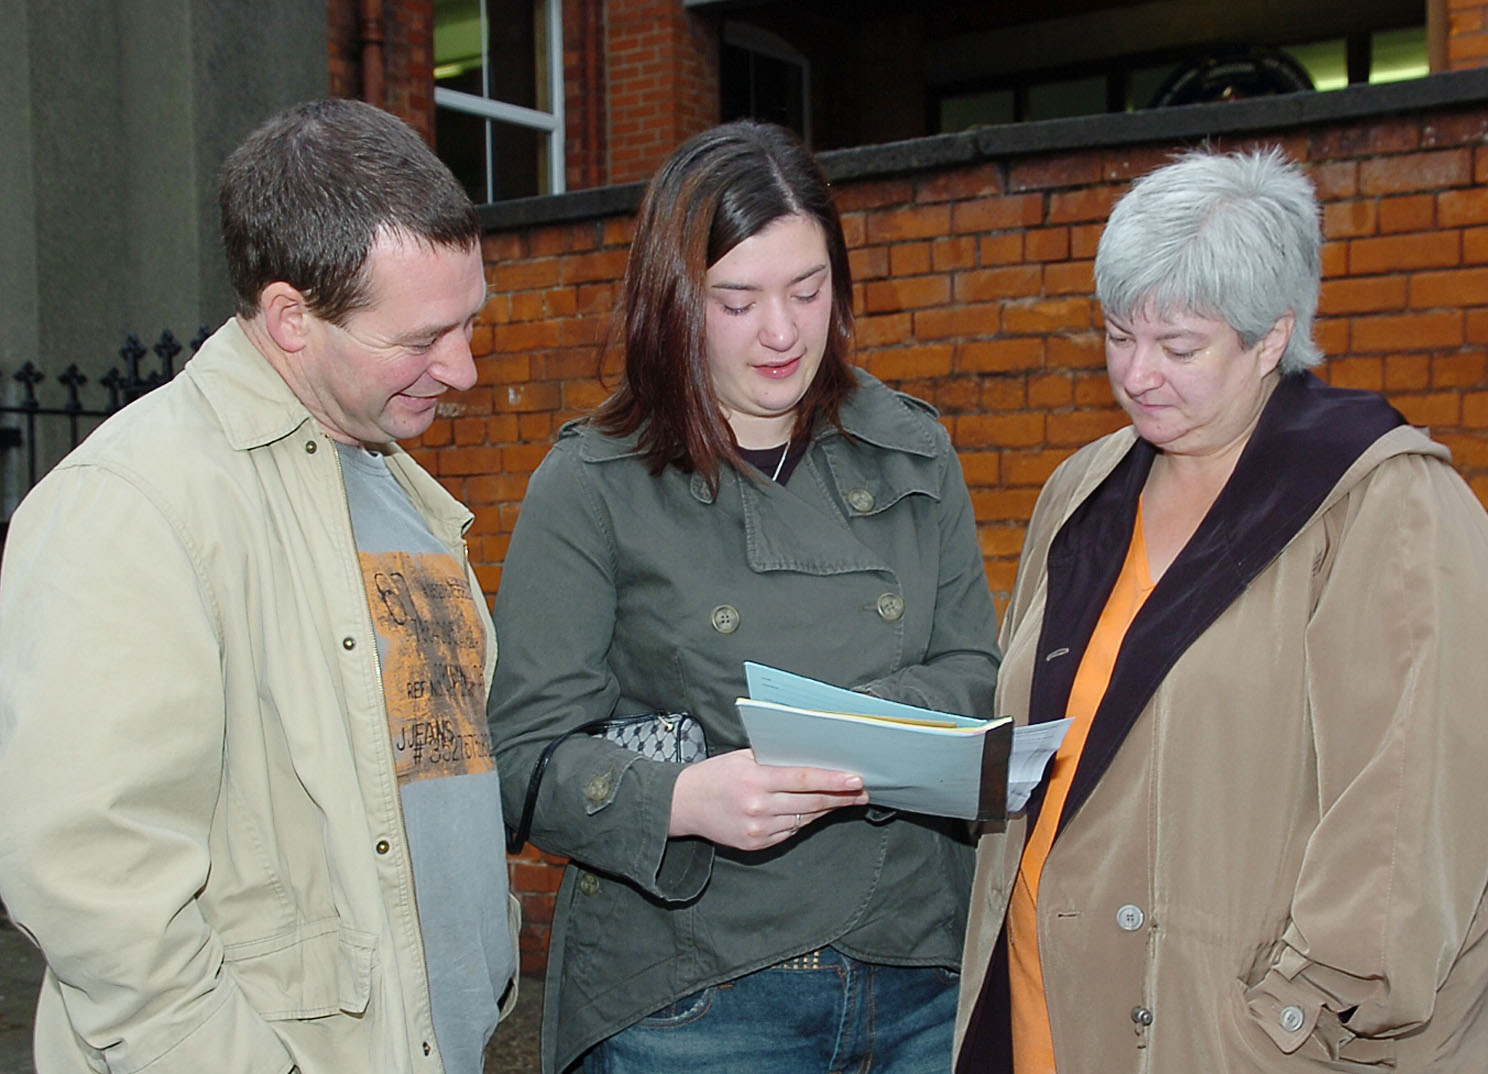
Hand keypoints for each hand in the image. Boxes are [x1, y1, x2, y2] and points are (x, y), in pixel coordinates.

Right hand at [668, 748, 867, 849]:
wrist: (684, 805)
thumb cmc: (715, 775)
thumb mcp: (742, 757)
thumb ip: (773, 759)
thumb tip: (811, 757)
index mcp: (754, 779)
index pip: (802, 779)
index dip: (832, 780)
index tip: (855, 780)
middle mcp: (758, 806)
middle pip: (810, 802)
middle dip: (840, 797)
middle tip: (861, 792)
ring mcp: (758, 829)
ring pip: (803, 819)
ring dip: (826, 809)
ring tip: (845, 800)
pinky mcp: (756, 844)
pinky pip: (789, 831)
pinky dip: (803, 821)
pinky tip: (814, 812)